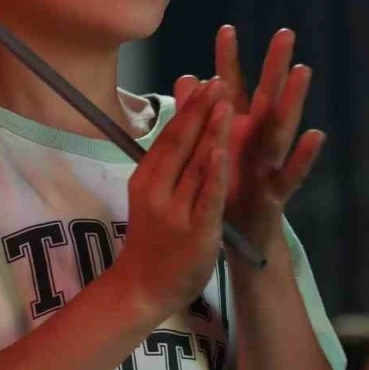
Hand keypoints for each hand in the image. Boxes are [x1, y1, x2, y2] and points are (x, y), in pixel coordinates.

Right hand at [115, 78, 232, 320]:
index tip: (208, 82)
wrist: (143, 287)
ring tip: (225, 103)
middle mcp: (157, 190)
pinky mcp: (195, 231)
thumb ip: (169, 157)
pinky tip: (221, 152)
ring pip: (196, 165)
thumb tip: (178, 120)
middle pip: (181, 144)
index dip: (190, 108)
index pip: (170, 136)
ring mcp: (175, 211)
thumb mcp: (153, 193)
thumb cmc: (153, 237)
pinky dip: (213, 174)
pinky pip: (206, 197)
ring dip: (211, 133)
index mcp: (147, 177)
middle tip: (218, 82)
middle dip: (201, 111)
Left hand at [191, 26, 325, 255]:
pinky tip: (316, 135)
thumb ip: (198, 116)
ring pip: (282, 128)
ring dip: (292, 100)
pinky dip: (303, 156)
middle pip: (266, 98)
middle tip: (284, 33)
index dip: (228, 61)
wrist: (237, 240)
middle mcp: (255, 141)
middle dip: (274, 66)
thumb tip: (188, 78)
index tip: (226, 28)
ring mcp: (268, 164)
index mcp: (236, 130)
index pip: (231, 89)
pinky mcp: (275, 192)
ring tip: (302, 71)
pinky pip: (291, 173)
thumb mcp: (207, 151)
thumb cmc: (224, 189)